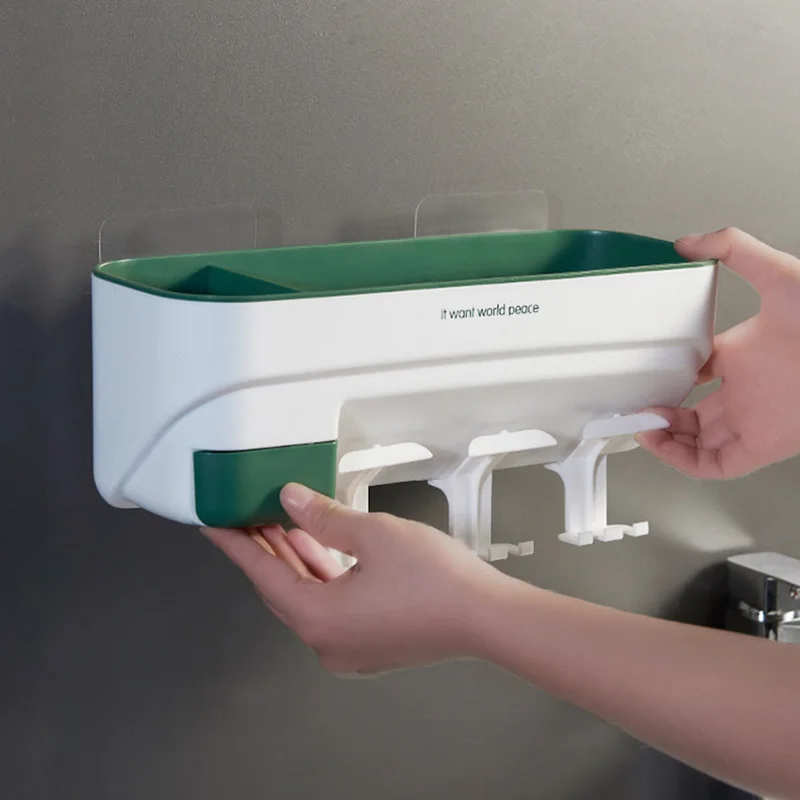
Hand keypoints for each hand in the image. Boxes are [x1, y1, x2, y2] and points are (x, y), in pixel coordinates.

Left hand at [201, 484, 507, 673]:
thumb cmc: (437, 582)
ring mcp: (349, 647)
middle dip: (264, 548)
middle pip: (281, 588)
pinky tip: (319, 548)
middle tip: (246, 515)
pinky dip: (320, 576)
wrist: (486, 617)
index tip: (214, 525)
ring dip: (293, 560)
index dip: (236, 544)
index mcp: (319, 619)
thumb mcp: (373, 534)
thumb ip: (324, 516)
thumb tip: (291, 502)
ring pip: (307, 597)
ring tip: (280, 523)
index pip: (263, 575)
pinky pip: (329, 606)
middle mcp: (327, 642)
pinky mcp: (369, 642)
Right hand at [637, 227, 799, 478]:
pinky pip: (711, 465)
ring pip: (696, 444)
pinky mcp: (760, 447)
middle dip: (659, 414)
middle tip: (635, 407)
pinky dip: (679, 459)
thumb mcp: (776, 272)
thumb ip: (733, 248)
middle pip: (691, 415)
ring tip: (640, 424)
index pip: (696, 375)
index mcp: (743, 358)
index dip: (668, 378)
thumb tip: (689, 243)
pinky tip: (659, 441)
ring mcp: (751, 421)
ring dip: (663, 439)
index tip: (644, 375)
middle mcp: (746, 393)